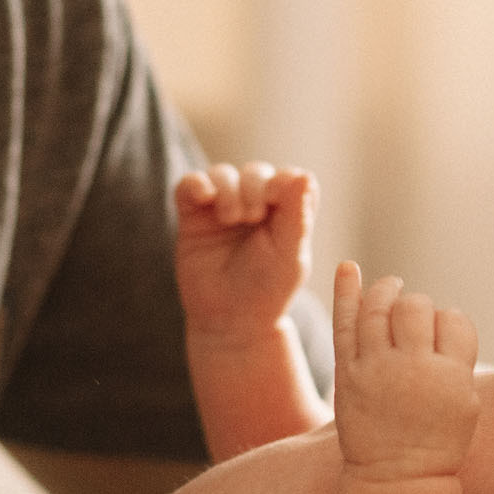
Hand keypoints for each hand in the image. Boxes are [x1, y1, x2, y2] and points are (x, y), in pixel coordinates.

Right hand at [175, 164, 314, 335]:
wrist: (228, 320)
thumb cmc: (267, 290)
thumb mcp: (289, 255)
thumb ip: (297, 215)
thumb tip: (304, 176)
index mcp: (286, 211)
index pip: (288, 178)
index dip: (282, 182)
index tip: (276, 200)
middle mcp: (255, 204)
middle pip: (255, 173)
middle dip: (253, 189)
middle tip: (252, 218)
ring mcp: (222, 208)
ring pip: (222, 174)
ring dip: (228, 190)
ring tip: (230, 218)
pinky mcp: (193, 215)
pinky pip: (189, 185)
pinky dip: (196, 184)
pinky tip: (204, 196)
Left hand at [331, 262, 478, 481]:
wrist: (397, 479)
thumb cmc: (438, 441)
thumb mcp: (467, 403)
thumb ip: (458, 360)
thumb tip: (442, 315)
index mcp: (450, 376)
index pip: (454, 319)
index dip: (449, 323)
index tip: (443, 339)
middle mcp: (412, 369)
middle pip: (416, 307)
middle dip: (418, 307)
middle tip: (415, 320)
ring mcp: (375, 369)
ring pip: (378, 308)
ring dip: (386, 291)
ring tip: (391, 287)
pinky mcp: (347, 375)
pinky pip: (345, 324)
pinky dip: (345, 292)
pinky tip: (348, 268)